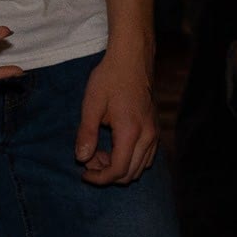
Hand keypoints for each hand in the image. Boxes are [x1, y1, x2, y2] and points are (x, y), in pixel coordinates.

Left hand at [74, 48, 159, 184]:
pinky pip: (146, 156)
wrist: (132, 59)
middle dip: (107, 173)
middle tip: (89, 157)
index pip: (118, 170)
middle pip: (130, 174)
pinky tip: (115, 145)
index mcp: (130, 131)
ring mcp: (154, 133)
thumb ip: (86, 133)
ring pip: (140, 167)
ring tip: (101, 151)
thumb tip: (81, 159)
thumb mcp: (91, 104)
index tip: (83, 173)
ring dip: (119, 167)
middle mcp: (147, 136)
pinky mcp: (155, 129)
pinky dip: (130, 159)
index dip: (99, 178)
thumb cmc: (110, 78)